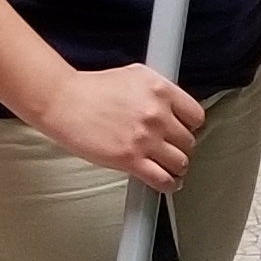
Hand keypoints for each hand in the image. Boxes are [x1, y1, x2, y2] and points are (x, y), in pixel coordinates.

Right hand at [36, 61, 202, 187]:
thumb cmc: (91, 89)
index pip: (196, 116)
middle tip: (170, 149)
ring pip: (180, 162)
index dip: (190, 127)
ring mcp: (145, 138)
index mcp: (160, 89)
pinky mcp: (131, 159)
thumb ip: (157, 90)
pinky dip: (168, 185)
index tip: (184, 131)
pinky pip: (163, 180)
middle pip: (189, 141)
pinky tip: (166, 183)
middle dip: (180, 147)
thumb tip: (172, 105)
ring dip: (176, 168)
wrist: (64, 101)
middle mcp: (157, 113)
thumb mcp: (133, 75)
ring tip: (169, 167)